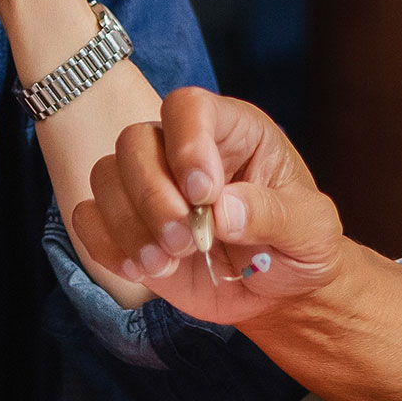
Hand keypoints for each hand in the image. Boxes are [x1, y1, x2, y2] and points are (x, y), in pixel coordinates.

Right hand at [71, 87, 345, 323]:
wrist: (279, 293)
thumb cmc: (300, 247)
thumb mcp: (313, 231)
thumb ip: (274, 215)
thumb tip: (222, 211)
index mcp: (232, 132)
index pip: (189, 107)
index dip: (187, 143)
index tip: (204, 194)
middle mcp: (182, 149)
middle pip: (135, 141)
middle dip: (152, 195)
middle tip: (185, 240)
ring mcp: (150, 186)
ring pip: (105, 175)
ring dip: (129, 224)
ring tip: (166, 262)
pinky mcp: (127, 225)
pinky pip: (88, 217)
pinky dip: (106, 245)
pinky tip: (142, 270)